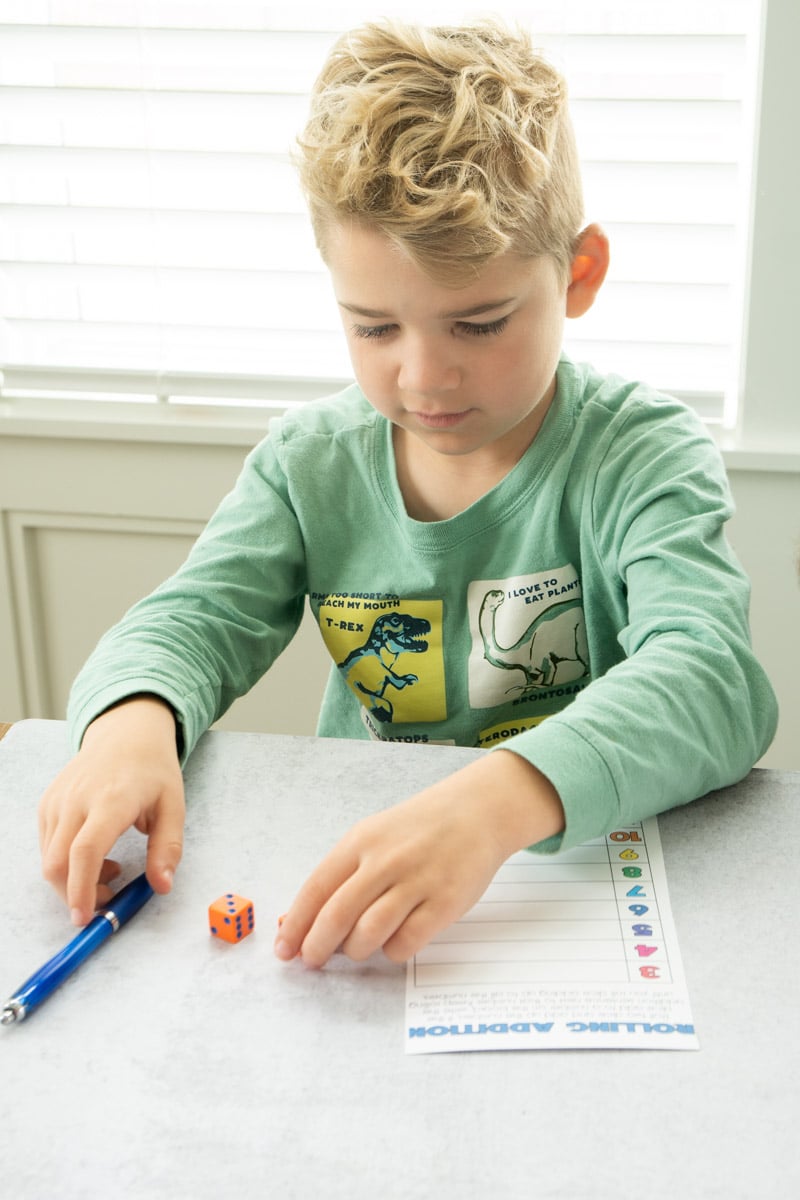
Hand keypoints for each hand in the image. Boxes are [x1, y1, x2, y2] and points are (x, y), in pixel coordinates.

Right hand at [38, 696, 184, 925]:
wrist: (126, 734)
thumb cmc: (152, 771)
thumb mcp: (173, 806)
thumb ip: (168, 848)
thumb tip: (162, 886)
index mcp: (111, 800)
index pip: (85, 850)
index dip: (81, 889)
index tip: (86, 917)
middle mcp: (76, 800)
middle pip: (57, 863)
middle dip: (76, 895)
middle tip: (109, 898)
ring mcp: (56, 802)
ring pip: (49, 859)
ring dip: (73, 880)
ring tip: (111, 868)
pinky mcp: (47, 805)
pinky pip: (47, 846)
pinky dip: (66, 863)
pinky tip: (96, 851)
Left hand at [275, 750, 563, 967]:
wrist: (475, 812)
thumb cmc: (417, 830)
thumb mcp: (372, 838)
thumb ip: (338, 877)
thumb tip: (293, 920)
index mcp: (361, 842)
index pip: (316, 889)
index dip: (295, 924)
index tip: (283, 949)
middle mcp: (385, 861)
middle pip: (337, 916)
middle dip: (317, 946)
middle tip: (312, 960)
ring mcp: (417, 882)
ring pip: (368, 934)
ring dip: (354, 951)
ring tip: (355, 949)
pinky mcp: (444, 903)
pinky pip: (405, 943)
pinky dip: (391, 951)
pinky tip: (393, 942)